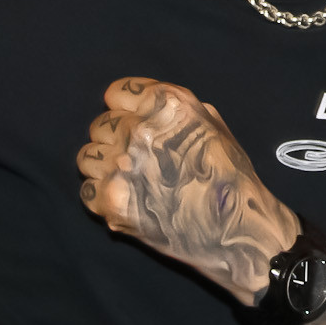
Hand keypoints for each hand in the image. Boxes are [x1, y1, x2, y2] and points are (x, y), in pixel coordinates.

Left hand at [76, 78, 299, 304]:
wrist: (238, 230)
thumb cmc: (232, 176)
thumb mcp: (214, 125)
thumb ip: (176, 111)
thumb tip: (146, 107)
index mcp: (168, 104)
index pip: (116, 94)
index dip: (125, 110)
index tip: (133, 124)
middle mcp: (141, 129)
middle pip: (100, 125)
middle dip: (115, 140)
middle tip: (137, 161)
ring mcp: (123, 166)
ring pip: (87, 156)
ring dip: (104, 168)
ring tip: (130, 182)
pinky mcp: (113, 201)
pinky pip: (86, 190)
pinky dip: (102, 197)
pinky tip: (127, 201)